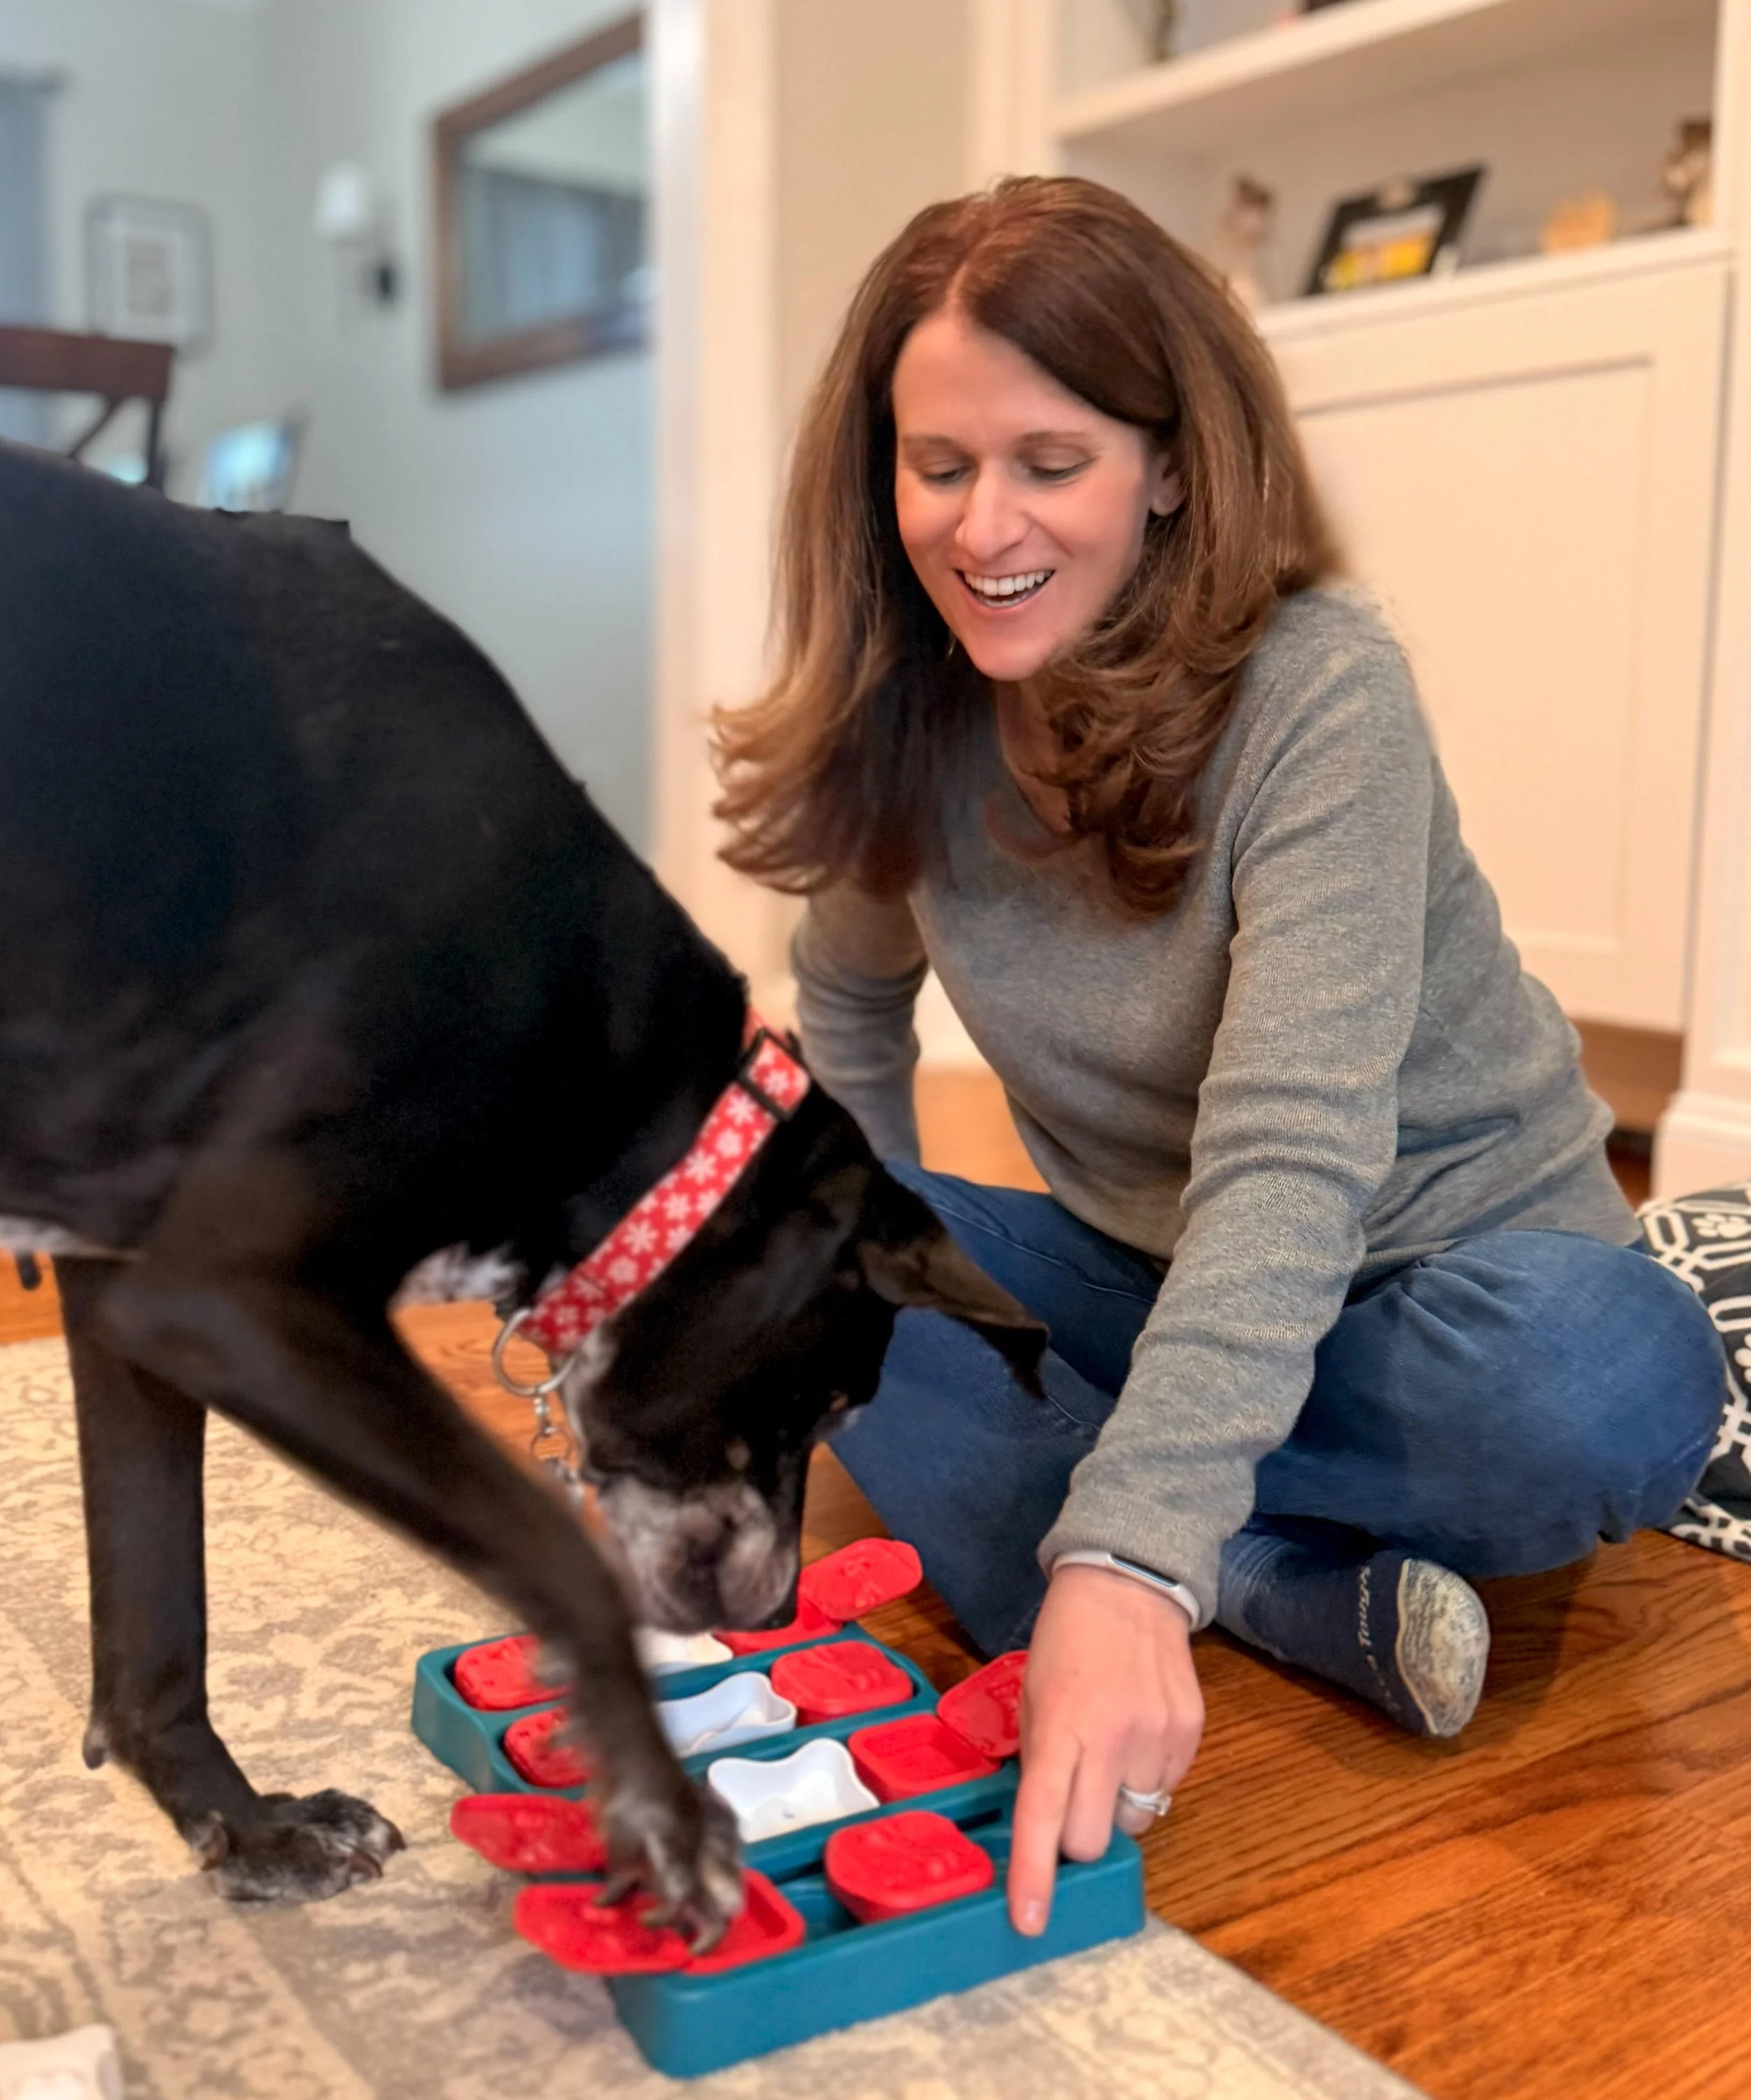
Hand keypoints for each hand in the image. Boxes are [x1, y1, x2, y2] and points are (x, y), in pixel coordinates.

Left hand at [1007, 1563, 1203, 1934]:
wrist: (1128, 1584)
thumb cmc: (1066, 1640)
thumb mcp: (1032, 1693)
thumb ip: (1039, 1759)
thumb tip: (1045, 1824)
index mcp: (1062, 1725)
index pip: (1044, 1816)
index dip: (1034, 1875)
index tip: (1030, 1922)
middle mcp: (1114, 1738)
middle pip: (1096, 1839)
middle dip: (1080, 1838)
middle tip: (1073, 1804)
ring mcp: (1159, 1737)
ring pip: (1136, 1820)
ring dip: (1117, 1803)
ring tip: (1110, 1751)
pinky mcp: (1191, 1734)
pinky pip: (1166, 1789)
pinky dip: (1147, 1779)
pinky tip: (1137, 1735)